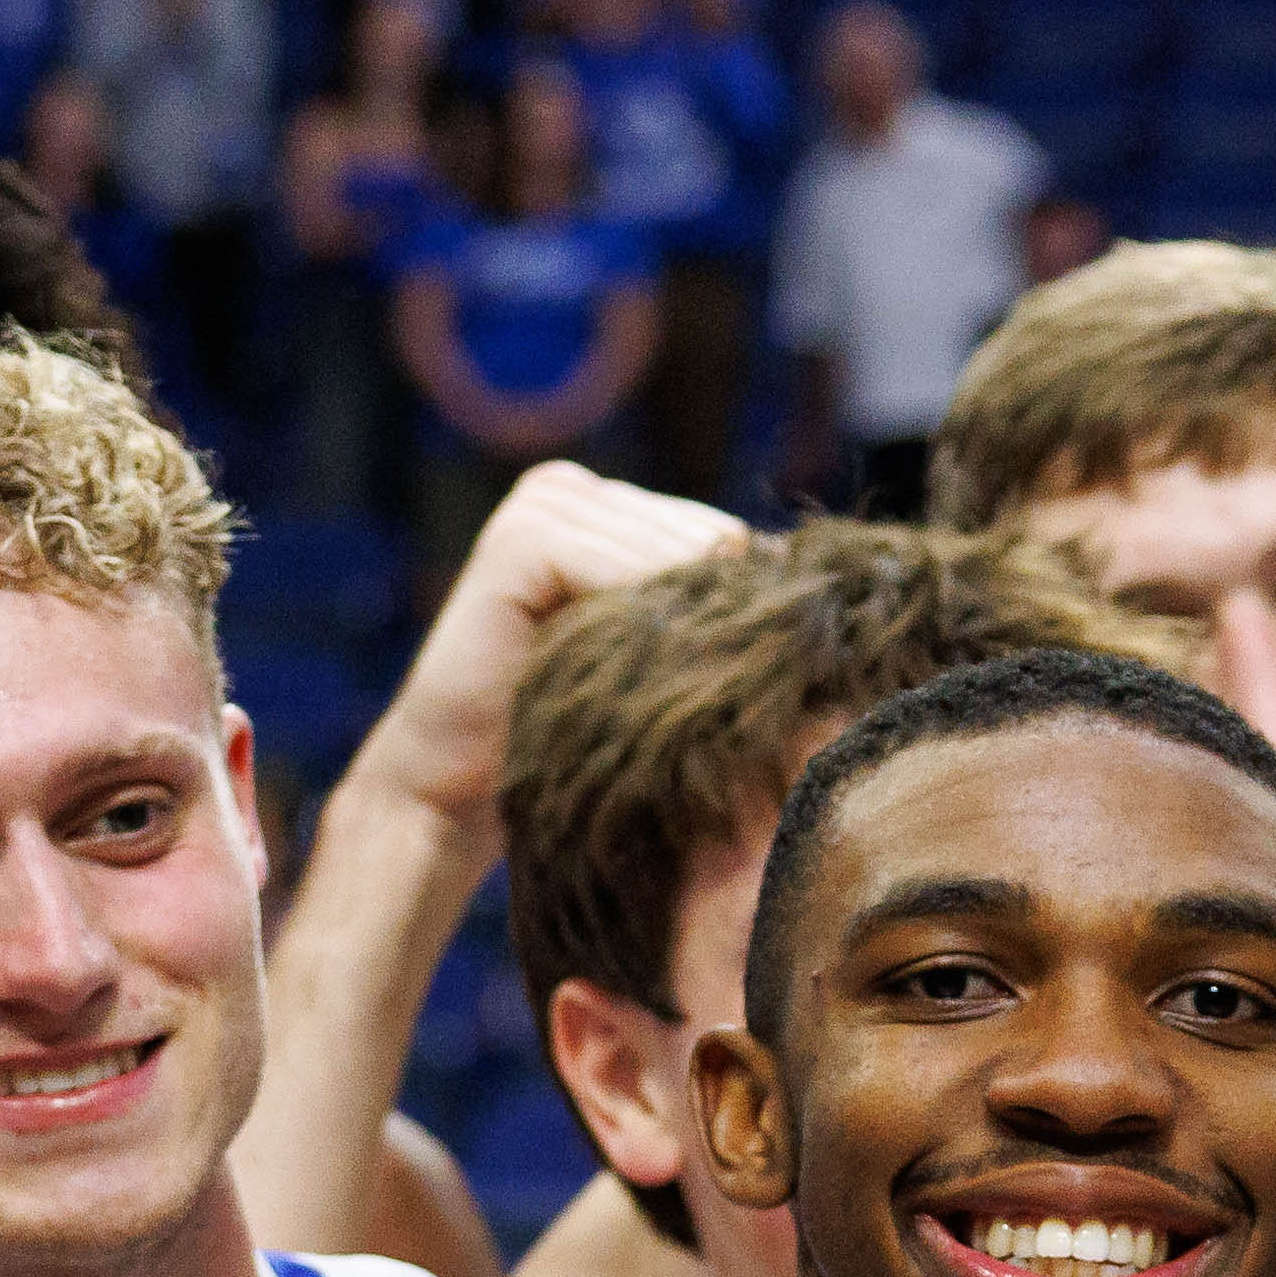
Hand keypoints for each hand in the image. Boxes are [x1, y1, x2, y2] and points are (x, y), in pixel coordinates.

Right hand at [334, 460, 746, 836]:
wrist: (453, 787)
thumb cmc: (558, 736)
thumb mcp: (646, 658)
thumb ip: (704, 610)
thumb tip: (822, 595)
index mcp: (607, 505)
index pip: (719, 533)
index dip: (737, 607)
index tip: (735, 678)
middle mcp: (574, 489)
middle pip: (705, 536)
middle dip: (713, 615)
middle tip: (693, 697)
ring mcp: (542, 503)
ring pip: (672, 551)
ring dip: (676, 628)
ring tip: (652, 696)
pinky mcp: (520, 539)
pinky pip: (620, 567)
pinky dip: (634, 622)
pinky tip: (622, 678)